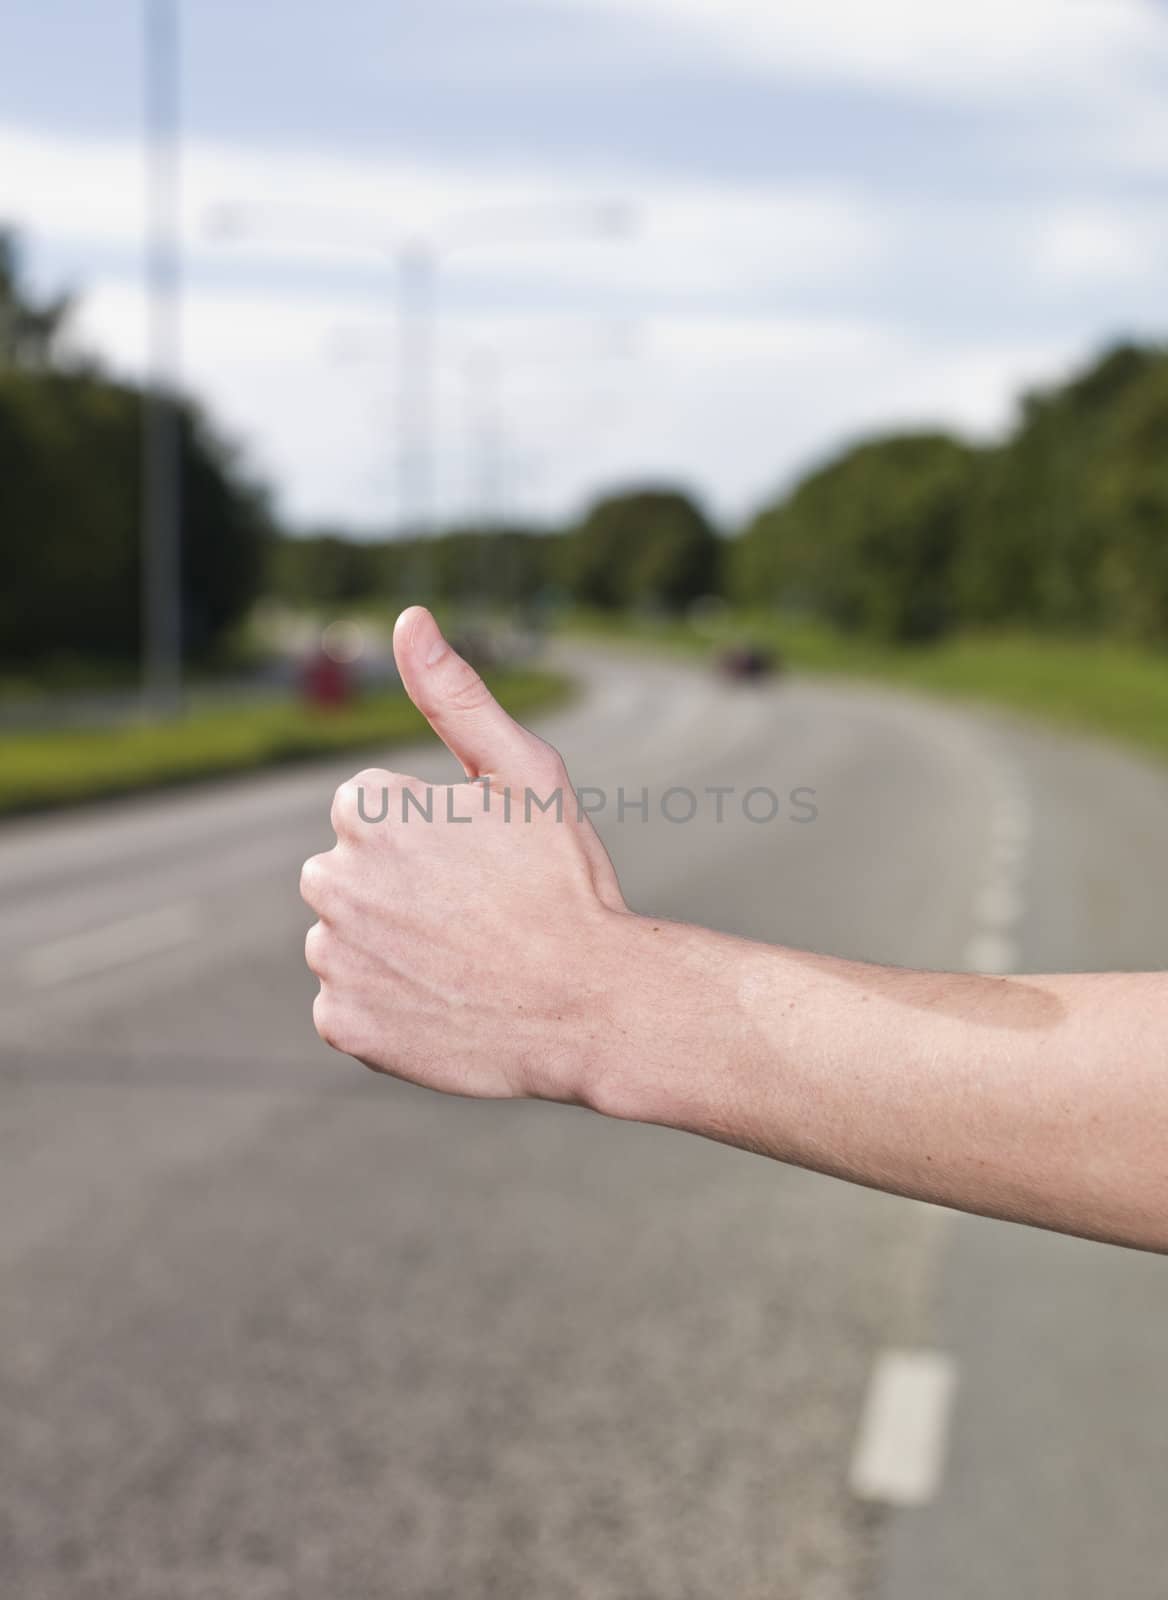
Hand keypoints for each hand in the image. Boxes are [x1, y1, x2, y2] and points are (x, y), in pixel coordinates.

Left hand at [300, 606, 628, 1100]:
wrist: (593, 1004)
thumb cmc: (565, 883)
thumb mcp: (526, 773)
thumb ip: (456, 696)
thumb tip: (408, 617)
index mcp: (370, 809)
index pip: (366, 814)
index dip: (427, 838)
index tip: (477, 865)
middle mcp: (333, 879)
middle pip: (347, 876)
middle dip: (395, 889)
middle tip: (473, 916)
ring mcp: (335, 957)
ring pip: (345, 940)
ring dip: (387, 949)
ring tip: (463, 963)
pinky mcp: (342, 1023)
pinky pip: (347, 1005)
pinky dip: (385, 1007)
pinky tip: (444, 1005)